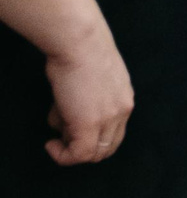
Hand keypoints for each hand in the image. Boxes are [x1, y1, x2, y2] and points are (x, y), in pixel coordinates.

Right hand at [44, 22, 132, 165]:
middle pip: (108, 147)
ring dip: (70, 149)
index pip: (115, 132)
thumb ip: (93, 96)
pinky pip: (78, 155)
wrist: (80, 41)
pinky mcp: (89, 124)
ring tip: (57, 128)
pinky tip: (50, 144)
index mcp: (125, 98)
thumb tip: (71, 112)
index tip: (71, 131)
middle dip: (83, 148)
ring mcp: (108, 119)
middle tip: (62, 138)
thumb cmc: (80, 50)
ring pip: (93, 154)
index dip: (93, 138)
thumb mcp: (96, 75)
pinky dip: (62, 156)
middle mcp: (122, 110)